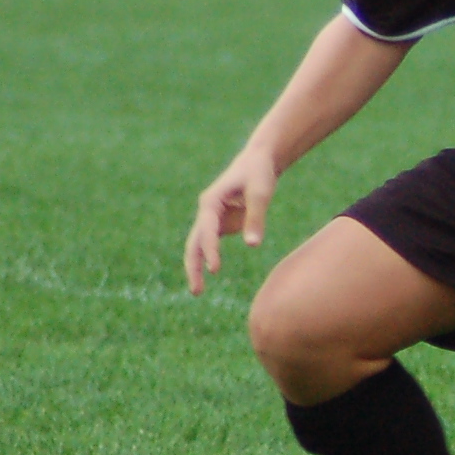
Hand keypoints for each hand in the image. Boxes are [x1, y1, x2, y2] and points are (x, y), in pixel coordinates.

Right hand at [185, 144, 279, 292]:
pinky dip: (209, 259)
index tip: (215, 269)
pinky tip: (211, 273)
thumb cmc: (259, 173)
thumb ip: (256, 218)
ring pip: (199, 246)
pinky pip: (211, 245)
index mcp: (211, 202)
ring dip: (197, 266)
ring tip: (198, 291)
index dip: (210, 250)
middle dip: (194, 266)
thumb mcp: (261, 193)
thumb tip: (252, 246)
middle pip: (194, 242)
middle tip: (197, 292)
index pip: (206, 231)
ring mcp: (212, 219)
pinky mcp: (221, 224)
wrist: (258, 162)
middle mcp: (206, 212)